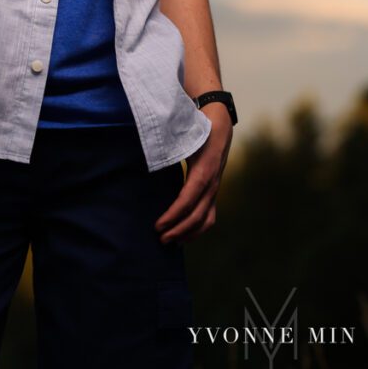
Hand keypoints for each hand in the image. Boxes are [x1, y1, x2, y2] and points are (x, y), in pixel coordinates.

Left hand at [154, 103, 232, 243]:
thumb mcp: (183, 134)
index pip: (188, 199)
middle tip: (159, 238)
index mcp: (203, 169)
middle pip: (198, 216)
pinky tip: (183, 236)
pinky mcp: (213, 192)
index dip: (174, 214)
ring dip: (189, 234)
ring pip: (206, 220)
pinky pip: (209, 217)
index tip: (158, 225)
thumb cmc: (196, 129)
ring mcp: (215, 189)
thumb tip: (148, 148)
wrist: (219, 126)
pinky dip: (197, 230)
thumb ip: (168, 143)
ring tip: (170, 242)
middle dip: (178, 230)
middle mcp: (212, 183)